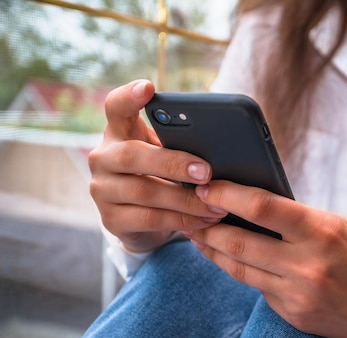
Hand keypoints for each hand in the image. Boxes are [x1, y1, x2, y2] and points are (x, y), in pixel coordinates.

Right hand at [89, 80, 226, 252]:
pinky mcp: (111, 220)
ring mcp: (102, 190)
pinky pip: (151, 219)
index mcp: (119, 132)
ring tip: (217, 204)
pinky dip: (182, 220)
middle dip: (173, 164)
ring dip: (186, 200)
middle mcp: (103, 158)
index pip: (115, 106)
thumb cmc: (161, 176)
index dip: (129, 96)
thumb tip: (223, 144)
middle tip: (207, 172)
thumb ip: (181, 144)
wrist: (140, 220)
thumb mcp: (167, 154)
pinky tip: (205, 220)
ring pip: (145, 192)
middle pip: (132, 156)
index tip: (148, 87)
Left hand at [189, 180, 346, 337]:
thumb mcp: (344, 227)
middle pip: (238, 241)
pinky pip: (258, 289)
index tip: (206, 186)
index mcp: (324, 232)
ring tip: (198, 234)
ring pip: (238, 269)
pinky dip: (243, 271)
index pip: (261, 207)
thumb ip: (301, 221)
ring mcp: (300, 296)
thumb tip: (254, 207)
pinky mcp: (296, 316)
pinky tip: (231, 259)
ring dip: (213, 250)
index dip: (226, 193)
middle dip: (206, 225)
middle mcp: (308, 265)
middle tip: (188, 211)